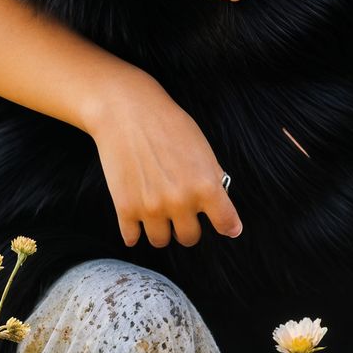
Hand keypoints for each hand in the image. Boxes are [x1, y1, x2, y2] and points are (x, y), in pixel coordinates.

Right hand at [86, 72, 242, 247]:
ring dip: (161, 229)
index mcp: (206, 186)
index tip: (227, 227)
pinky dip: (134, 231)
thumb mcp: (203, 148)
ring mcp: (152, 209)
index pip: (226, 224)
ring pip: (161, 241)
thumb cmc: (168, 124)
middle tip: (182, 210)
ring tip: (158, 212)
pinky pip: (132, 238)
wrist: (126, 111)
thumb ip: (212, 178)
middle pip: (190, 238)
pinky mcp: (125, 209)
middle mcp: (181, 202)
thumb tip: (220, 203)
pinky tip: (137, 217)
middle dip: (188, 225)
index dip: (228, 226)